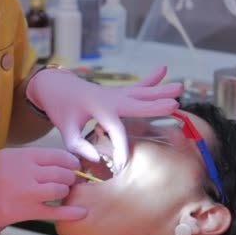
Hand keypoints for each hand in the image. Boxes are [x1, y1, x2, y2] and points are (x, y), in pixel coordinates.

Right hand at [0, 148, 86, 234]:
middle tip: (70, 181)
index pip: (53, 154)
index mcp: (16, 156)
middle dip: (70, 177)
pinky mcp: (24, 212)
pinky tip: (81, 212)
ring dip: (66, 193)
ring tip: (63, 194)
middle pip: (60, 171)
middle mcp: (21, 171)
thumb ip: (27, 160)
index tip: (74, 165)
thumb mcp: (2, 162)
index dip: (69, 160)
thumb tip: (58, 162)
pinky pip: (55, 211)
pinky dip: (71, 213)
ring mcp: (24, 192)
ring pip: (59, 189)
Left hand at [26, 66, 182, 169]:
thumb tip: (95, 158)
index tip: (123, 165)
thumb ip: (77, 146)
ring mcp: (115, 93)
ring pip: (141, 92)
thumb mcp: (64, 130)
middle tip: (174, 105)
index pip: (114, 130)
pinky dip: (150, 79)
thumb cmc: (61, 109)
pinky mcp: (117, 92)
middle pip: (135, 103)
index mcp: (97, 107)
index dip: (120, 148)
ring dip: (160, 90)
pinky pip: (136, 86)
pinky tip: (163, 69)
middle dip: (154, 105)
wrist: (55, 86)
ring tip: (180, 87)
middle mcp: (109, 98)